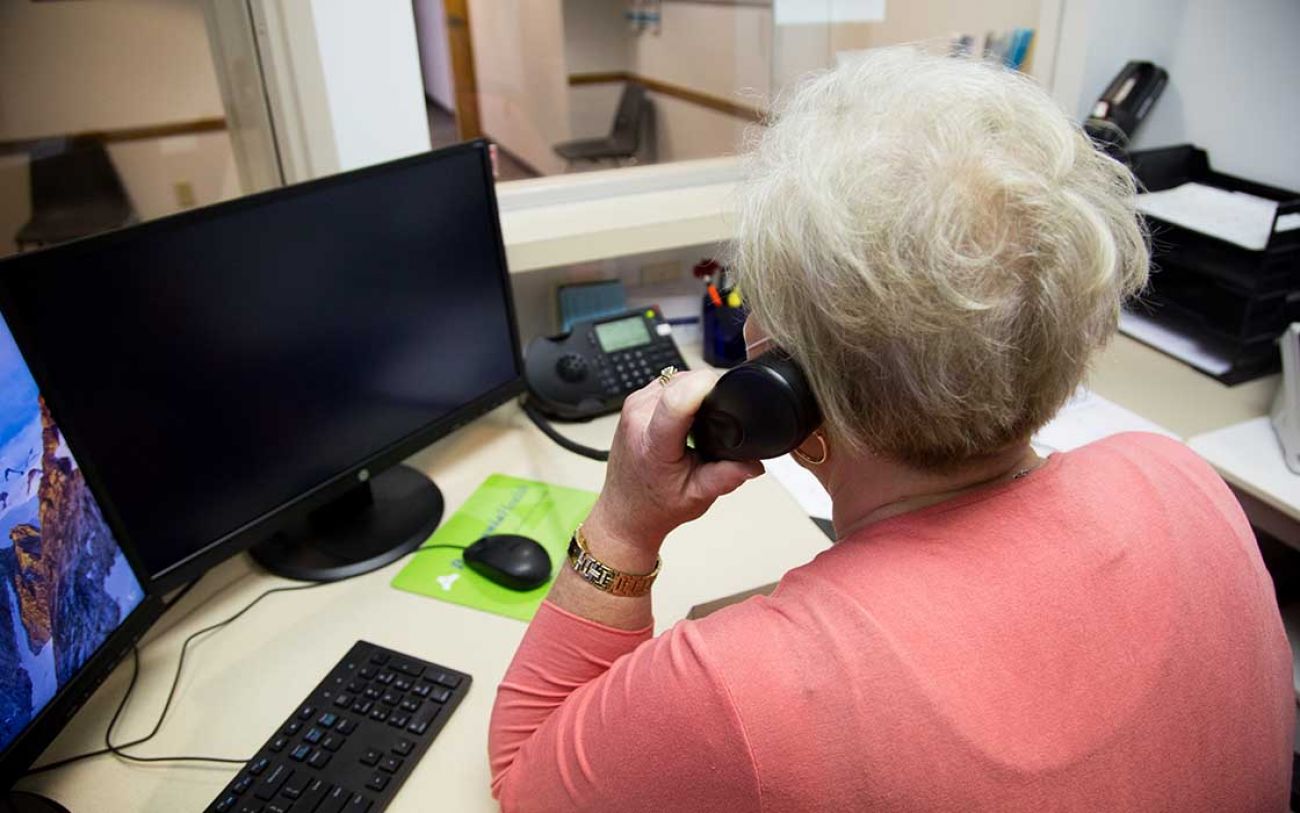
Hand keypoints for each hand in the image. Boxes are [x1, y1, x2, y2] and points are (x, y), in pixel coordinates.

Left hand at [584, 370, 763, 567]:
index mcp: (654, 443)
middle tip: (718, 418)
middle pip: (683, 381)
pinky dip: (682, 392)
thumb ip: (727, 478)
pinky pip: (666, 383)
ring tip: (701, 419)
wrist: (625, 511)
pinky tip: (687, 415)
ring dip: (694, 390)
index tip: (727, 393)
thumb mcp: (698, 496)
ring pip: (675, 377)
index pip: (678, 400)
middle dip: (708, 391)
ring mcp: (634, 406)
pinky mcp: (634, 401)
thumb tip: (754, 463)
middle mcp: (638, 417)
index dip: (707, 388)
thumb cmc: (655, 504)